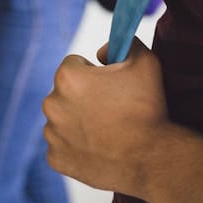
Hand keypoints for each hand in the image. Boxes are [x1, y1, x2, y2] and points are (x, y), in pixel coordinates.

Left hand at [43, 38, 169, 194]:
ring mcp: (52, 134)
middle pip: (65, 92)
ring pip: (62, 119)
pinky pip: (62, 146)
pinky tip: (100, 148)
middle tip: (111, 109)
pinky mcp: (56, 159)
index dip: (94, 72)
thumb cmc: (148, 110)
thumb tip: (104, 51)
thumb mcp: (145, 62)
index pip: (74, 64)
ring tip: (108, 130)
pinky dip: (77, 147)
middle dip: (83, 97)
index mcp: (68, 77)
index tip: (110, 85)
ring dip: (78, 121)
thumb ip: (125, 43)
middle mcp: (52, 104)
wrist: (150, 158)